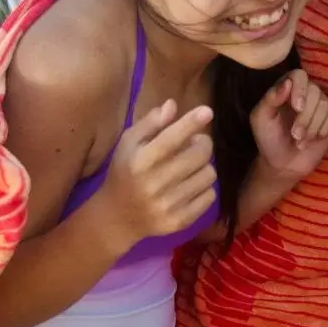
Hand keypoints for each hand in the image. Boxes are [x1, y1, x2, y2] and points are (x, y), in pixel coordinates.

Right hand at [102, 100, 216, 253]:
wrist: (117, 218)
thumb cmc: (125, 173)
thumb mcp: (128, 144)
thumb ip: (150, 123)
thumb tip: (172, 104)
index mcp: (141, 161)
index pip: (171, 138)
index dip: (191, 123)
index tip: (207, 111)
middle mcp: (155, 183)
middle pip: (199, 155)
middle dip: (202, 144)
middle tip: (194, 144)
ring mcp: (169, 205)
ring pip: (209, 174)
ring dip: (203, 167)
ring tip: (190, 167)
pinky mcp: (180, 221)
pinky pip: (210, 196)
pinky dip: (204, 188)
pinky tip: (189, 186)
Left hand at [250, 69, 327, 180]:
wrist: (283, 163)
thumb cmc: (269, 138)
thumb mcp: (261, 119)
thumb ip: (271, 98)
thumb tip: (287, 82)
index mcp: (286, 87)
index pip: (299, 75)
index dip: (300, 89)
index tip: (297, 107)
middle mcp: (305, 92)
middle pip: (315, 92)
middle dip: (305, 117)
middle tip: (295, 135)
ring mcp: (320, 104)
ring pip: (325, 106)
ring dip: (312, 127)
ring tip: (300, 141)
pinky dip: (322, 130)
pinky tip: (312, 140)